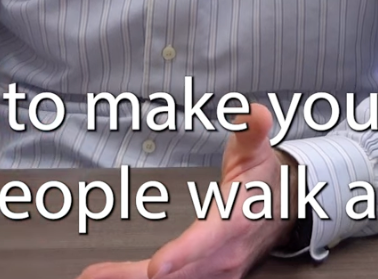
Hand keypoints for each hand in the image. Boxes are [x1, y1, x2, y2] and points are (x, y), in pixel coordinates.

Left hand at [77, 102, 295, 278]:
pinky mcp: (210, 277)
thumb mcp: (256, 150)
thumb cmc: (261, 180)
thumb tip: (254, 114)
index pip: (207, 241)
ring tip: (96, 277)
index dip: (181, 255)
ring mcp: (219, 270)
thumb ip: (251, 131)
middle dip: (134, 276)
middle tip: (95, 274)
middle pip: (179, 273)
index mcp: (234, 222)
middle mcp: (225, 254)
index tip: (156, 267)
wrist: (282, 209)